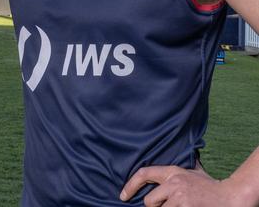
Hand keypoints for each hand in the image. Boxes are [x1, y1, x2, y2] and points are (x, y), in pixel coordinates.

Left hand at [120, 165, 243, 205]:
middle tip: (170, 205)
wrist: (229, 197)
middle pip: (149, 201)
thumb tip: (174, 152)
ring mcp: (179, 197)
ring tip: (182, 206)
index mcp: (172, 172)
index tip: (123, 195)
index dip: (130, 185)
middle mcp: (173, 183)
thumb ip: (180, 166)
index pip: (144, 174)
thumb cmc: (210, 186)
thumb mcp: (193, 171)